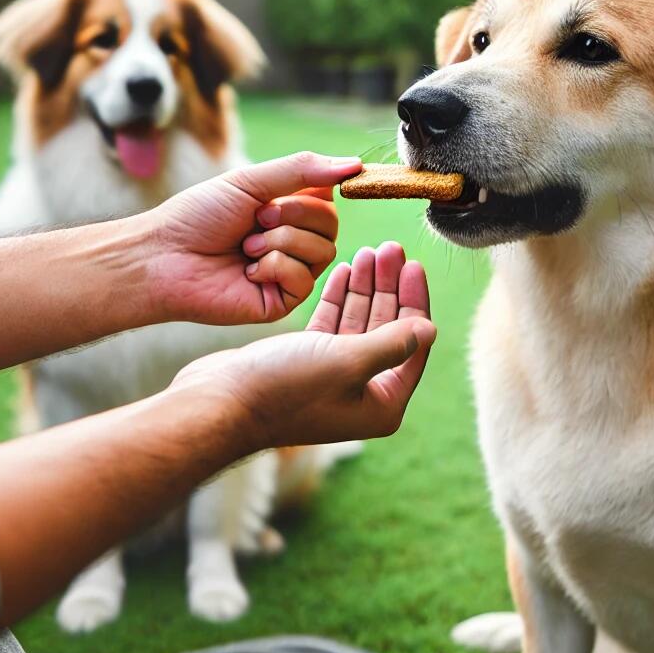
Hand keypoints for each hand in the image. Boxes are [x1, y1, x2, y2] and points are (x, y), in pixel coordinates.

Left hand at [139, 151, 360, 325]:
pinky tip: (247, 272)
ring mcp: (288, 273)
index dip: (311, 196)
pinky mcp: (281, 302)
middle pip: (331, 225)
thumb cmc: (198, 216)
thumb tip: (355, 164)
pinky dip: (275, 268)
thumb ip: (303, 169)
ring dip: (280, 242)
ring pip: (323, 252)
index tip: (277, 196)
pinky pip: (304, 280)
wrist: (164, 256)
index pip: (330, 199)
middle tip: (255, 220)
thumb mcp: (250, 180)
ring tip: (246, 247)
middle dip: (292, 217)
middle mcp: (293, 241)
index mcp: (287, 211)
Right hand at [170, 242, 434, 449]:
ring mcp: (334, 377)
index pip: (413, 342)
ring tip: (369, 251)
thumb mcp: (348, 361)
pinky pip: (333, 324)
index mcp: (383, 404)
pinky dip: (339, 297)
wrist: (222, 402)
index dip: (414, 300)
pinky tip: (344, 269)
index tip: (413, 264)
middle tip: (390, 248)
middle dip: (389, 286)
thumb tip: (431, 328)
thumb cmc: (286, 387)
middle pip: (388, 327)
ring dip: (365, 287)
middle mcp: (362, 392)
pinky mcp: (306, 362)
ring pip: (359, 322)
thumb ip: (393, 342)